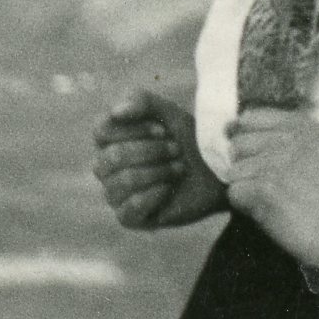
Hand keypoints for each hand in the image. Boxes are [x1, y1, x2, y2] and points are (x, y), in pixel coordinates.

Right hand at [91, 88, 225, 229]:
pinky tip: (170, 188)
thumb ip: (140, 100)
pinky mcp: (129, 217)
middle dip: (152, 151)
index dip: (135, 130)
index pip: (101, 132)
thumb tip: (116, 112)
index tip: (164, 130)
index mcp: (108, 140)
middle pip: (112, 157)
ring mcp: (115, 193)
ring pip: (123, 181)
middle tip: (177, 150)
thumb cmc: (188, 140)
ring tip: (179, 168)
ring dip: (158, 171)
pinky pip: (130, 207)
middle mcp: (105, 167)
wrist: (217, 172)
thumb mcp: (168, 112)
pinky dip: (155, 194)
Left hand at [218, 107, 318, 260]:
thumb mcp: (313, 151)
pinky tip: (274, 211)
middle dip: (247, 168)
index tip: (267, 161)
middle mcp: (289, 137)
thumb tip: (227, 129)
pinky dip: (247, 207)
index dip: (249, 142)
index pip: (248, 118)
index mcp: (301, 124)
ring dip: (249, 190)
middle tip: (277, 186)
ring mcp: (276, 160)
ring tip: (279, 200)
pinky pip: (234, 193)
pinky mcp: (265, 186)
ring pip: (233, 171)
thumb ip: (277, 137)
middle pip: (237, 145)